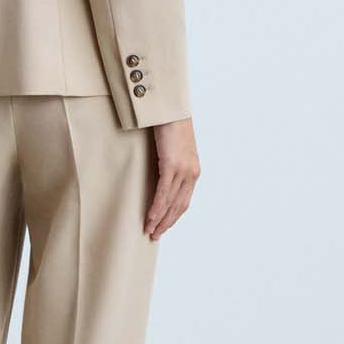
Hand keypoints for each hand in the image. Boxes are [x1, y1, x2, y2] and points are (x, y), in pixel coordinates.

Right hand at [145, 117, 199, 240]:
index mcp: (193, 171)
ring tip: (150, 231)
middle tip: (154, 236)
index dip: (173, 216)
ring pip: (171, 203)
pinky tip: (150, 218)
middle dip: (166, 223)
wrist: (170, 108)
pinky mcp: (172, 165)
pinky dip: (157, 207)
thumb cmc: (168, 126)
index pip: (184, 201)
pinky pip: (164, 192)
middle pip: (179, 206)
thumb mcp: (172, 150)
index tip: (163, 227)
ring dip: (159, 220)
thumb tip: (157, 176)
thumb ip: (169, 164)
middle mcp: (191, 173)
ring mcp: (183, 170)